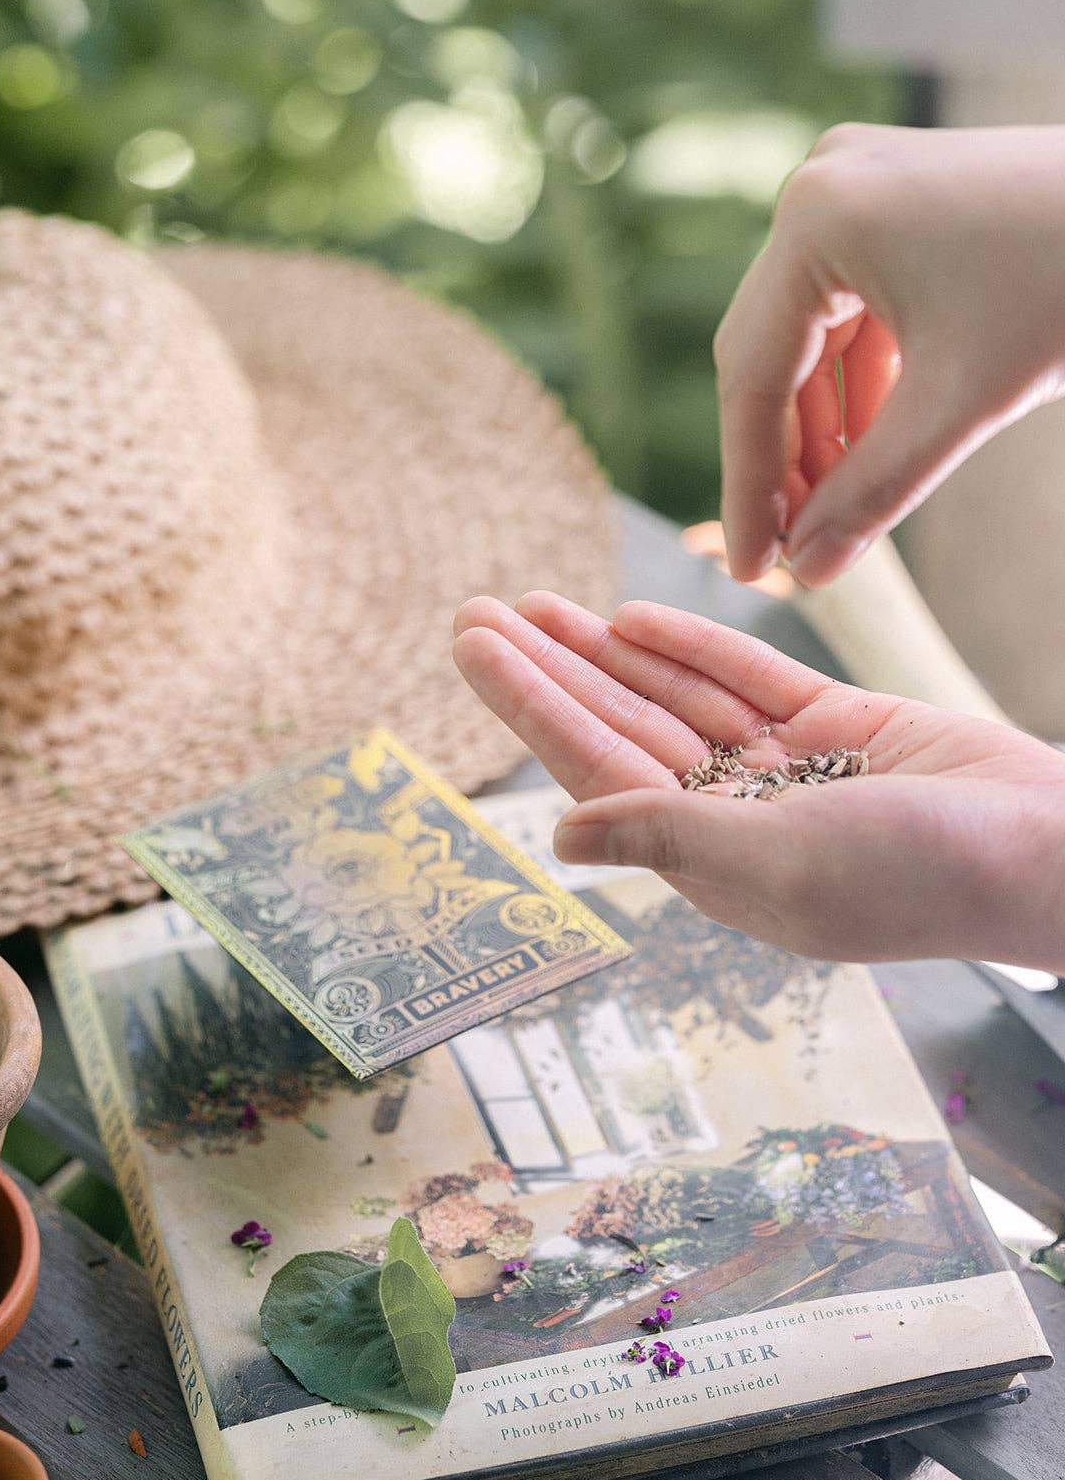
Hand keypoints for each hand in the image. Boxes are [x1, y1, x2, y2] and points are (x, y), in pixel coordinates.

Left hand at [453, 592, 1064, 970]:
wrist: (1051, 851)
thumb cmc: (921, 876)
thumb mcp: (779, 863)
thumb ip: (666, 838)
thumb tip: (560, 834)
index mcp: (709, 859)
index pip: (595, 767)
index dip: (530, 703)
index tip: (473, 648)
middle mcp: (735, 815)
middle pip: (619, 725)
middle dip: (548, 668)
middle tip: (476, 612)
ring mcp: (787, 770)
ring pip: (674, 696)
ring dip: (606, 649)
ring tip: (536, 603)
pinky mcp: (840, 728)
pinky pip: (747, 679)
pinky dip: (692, 646)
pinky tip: (632, 617)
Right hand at [716, 123, 1064, 586]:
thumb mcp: (963, 405)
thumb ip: (873, 494)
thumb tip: (807, 571)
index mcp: (818, 221)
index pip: (754, 378)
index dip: (749, 485)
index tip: (748, 567)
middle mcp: (821, 190)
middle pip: (769, 356)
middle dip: (784, 460)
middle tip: (789, 549)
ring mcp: (856, 191)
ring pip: (808, 342)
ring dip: (822, 431)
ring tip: (833, 512)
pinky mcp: (894, 206)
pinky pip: (850, 314)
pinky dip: (859, 387)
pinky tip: (870, 452)